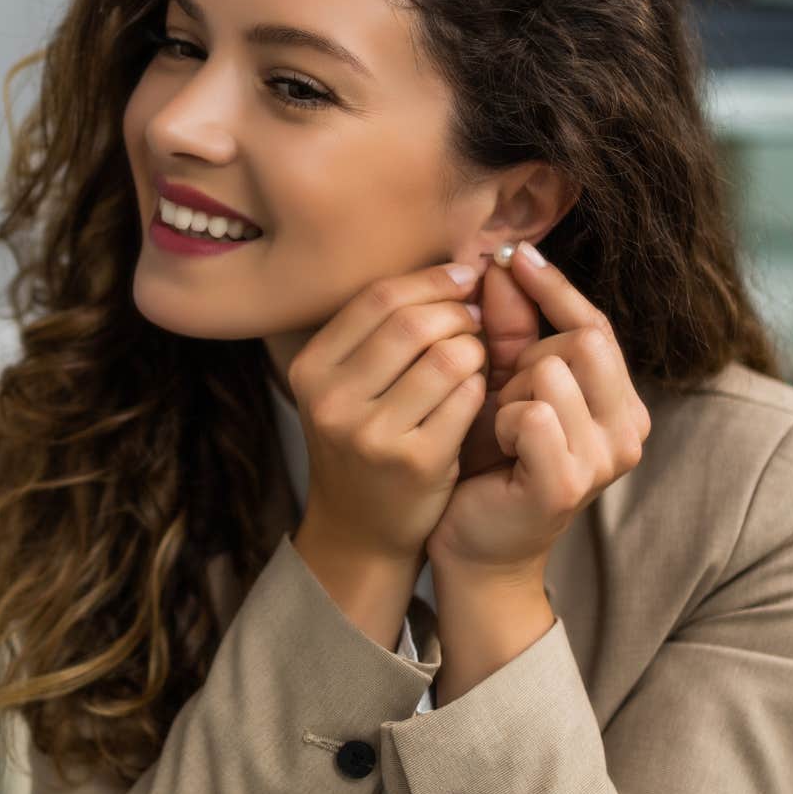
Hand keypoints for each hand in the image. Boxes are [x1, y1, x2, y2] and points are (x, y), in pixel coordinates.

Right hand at [288, 261, 489, 568]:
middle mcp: (331, 400)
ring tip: (476, 358)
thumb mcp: (347, 385)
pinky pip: (466, 397)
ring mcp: (371, 433)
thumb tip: (457, 265)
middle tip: (477, 319)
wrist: (360, 527)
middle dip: (459, 312)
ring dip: (475, 349)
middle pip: (413, 322)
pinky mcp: (414, 460)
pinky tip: (478, 393)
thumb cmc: (364, 442)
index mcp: (311, 369)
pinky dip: (481, 386)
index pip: (378, 298)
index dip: (431, 280)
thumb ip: (383, 331)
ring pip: (446, 356)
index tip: (465, 277)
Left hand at [429, 242, 649, 577]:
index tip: (511, 254)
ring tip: (498, 428)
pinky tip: (497, 447)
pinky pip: (533, 414)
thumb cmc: (488, 463)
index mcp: (620, 402)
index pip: (596, 325)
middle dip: (526, 358)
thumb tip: (503, 260)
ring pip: (552, 374)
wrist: (474, 544)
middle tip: (501, 396)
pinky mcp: (569, 483)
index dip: (553, 287)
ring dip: (509, 394)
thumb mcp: (502, 386)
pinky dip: (504, 422)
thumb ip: (510, 329)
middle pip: (580, 342)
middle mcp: (629, 429)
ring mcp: (606, 459)